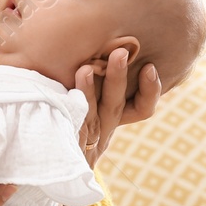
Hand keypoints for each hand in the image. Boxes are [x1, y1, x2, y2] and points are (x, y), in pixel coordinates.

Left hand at [76, 47, 159, 166]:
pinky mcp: (67, 140)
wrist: (53, 170)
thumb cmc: (73, 128)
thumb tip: (104, 35)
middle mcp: (104, 127)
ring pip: (91, 113)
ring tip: (87, 67)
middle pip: (116, 103)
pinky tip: (64, 92)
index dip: (150, 90)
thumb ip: (98, 83)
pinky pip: (70, 123)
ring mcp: (85, 135)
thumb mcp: (90, 108)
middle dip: (118, 77)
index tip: (151, 68)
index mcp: (113, 118)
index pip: (142, 107)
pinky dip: (69, 107)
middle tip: (119, 53)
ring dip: (89, 89)